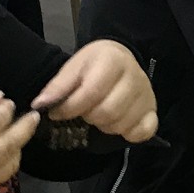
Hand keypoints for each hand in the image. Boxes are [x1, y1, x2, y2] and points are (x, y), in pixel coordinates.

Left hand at [32, 40, 157, 141]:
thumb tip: (40, 105)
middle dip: (88, 116)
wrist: (119, 58)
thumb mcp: (73, 68)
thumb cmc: (93, 65)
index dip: (70, 107)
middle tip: (83, 112)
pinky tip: (118, 125)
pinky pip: (143, 132)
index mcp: (113, 60)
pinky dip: (128, 134)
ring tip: (99, 115)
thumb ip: (58, 86)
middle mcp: (135, 76)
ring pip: (122, 124)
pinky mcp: (153, 110)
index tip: (57, 112)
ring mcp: (147, 95)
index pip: (91, 92)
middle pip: (108, 111)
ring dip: (104, 126)